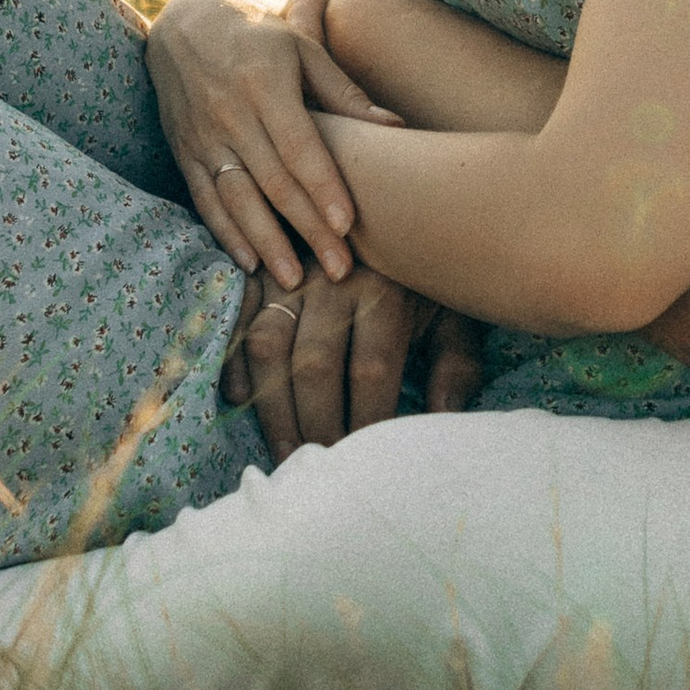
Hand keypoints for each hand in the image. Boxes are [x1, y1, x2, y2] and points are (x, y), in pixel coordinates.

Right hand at [145, 0, 395, 285]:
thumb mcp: (303, 50)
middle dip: (308, 230)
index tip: (349, 225)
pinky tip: (250, 263)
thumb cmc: (260, 37)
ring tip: (295, 280)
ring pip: (238, 200)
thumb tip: (395, 126)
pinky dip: (226, 234)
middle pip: (275, 182)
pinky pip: (205, 200)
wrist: (184, 23)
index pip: (300, 147)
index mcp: (266, 86)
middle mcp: (231, 114)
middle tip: (341, 269)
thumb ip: (345, 93)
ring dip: (267, 243)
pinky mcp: (185, 153)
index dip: (324, 188)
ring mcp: (204, 137)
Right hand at [227, 263, 488, 457]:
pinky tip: (242, 402)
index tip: (363, 463)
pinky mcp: (263, 274)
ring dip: (272, 407)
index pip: (370, 370)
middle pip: (314, 364)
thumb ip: (454, 369)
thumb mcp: (453, 319)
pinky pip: (239, 321)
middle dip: (315, 425)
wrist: (397, 221)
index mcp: (387, 292)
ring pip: (270, 347)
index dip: (364, 422)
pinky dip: (235, 362)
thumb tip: (440, 420)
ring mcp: (292, 274)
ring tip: (284, 452)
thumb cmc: (425, 287)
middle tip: (317, 469)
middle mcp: (335, 279)